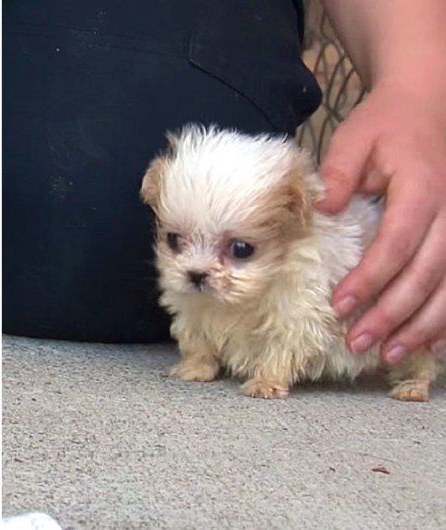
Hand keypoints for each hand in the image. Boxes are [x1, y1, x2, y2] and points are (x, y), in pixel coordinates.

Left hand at [316, 83, 445, 364]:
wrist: (429, 106)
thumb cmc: (386, 125)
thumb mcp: (356, 138)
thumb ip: (340, 172)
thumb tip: (323, 208)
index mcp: (423, 188)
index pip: (397, 242)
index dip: (370, 278)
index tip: (340, 304)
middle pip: (427, 273)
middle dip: (393, 313)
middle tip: (358, 342)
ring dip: (422, 326)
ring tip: (389, 355)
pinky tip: (431, 346)